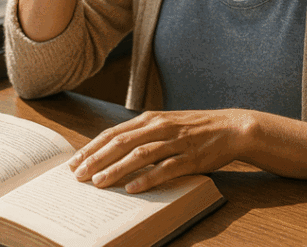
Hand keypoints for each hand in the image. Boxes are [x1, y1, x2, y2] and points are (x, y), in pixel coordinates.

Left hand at [67, 109, 251, 193]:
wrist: (230, 127)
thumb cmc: (194, 128)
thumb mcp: (165, 124)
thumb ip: (141, 134)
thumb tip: (111, 151)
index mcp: (150, 118)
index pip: (114, 133)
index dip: (92, 147)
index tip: (75, 162)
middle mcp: (160, 127)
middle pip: (121, 143)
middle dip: (97, 159)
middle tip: (79, 176)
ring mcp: (175, 142)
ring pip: (139, 155)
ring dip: (116, 169)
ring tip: (99, 183)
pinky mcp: (190, 157)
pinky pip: (165, 169)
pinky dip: (147, 179)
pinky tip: (132, 188)